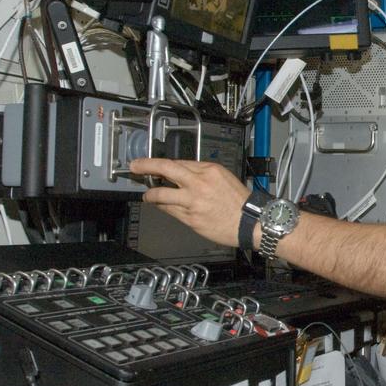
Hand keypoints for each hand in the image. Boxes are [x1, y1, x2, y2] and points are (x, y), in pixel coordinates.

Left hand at [129, 158, 249, 247]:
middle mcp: (199, 184)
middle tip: (135, 166)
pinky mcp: (191, 218)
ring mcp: (193, 202)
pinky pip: (170, 211)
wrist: (250, 222)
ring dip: (151, 194)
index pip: (179, 163)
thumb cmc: (239, 201)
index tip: (151, 164)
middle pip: (167, 169)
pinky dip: (163, 207)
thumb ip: (201, 173)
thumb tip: (180, 173)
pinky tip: (162, 206)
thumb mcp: (223, 177)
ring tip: (147, 195)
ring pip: (162, 194)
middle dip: (147, 166)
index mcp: (209, 170)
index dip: (162, 164)